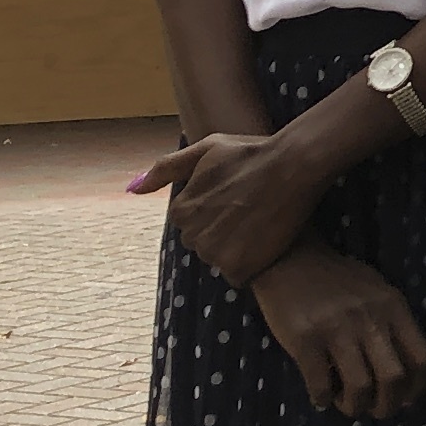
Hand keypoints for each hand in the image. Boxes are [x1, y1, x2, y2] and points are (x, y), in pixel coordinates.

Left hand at [133, 129, 324, 287]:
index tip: (236, 197)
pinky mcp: (239, 268)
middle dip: (223, 232)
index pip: (191, 222)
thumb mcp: (206, 149)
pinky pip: (237, 276)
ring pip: (220, 260)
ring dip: (237, 249)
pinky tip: (265, 242)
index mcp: (181, 210)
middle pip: (204, 243)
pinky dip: (250, 265)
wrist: (293, 166)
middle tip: (250, 211)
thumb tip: (132, 189)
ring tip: (260, 225)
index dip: (216, 211)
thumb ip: (166, 169)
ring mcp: (215, 254)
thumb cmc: (251, 153)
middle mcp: (192, 236)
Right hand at [252, 246, 425, 419]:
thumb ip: (393, 324)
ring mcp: (337, 330)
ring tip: (346, 402)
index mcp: (394, 308)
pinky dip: (323, 399)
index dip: (417, 389)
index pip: (422, 359)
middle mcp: (370, 319)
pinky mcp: (305, 340)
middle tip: (374, 409)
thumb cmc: (336, 279)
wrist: (289, 258)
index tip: (405, 400)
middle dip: (387, 406)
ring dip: (355, 407)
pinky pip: (321, 386)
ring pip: (360, 388)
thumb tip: (408, 372)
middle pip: (394, 379)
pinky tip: (321, 394)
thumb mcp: (377, 292)